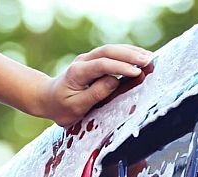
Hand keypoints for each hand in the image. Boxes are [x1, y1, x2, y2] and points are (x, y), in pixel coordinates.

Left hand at [38, 44, 153, 126]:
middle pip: (108, 51)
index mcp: (77, 72)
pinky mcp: (94, 61)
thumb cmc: (61, 107)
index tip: (137, 73)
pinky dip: (127, 54)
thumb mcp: (75, 107)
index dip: (120, 67)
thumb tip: (114, 81)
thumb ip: (94, 94)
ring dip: (131, 52)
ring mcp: (88, 58)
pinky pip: (112, 53)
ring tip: (150, 58)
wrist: (48, 99)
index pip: (102, 65)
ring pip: (112, 49)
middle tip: (149, 61)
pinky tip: (140, 57)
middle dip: (130, 55)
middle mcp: (83, 61)